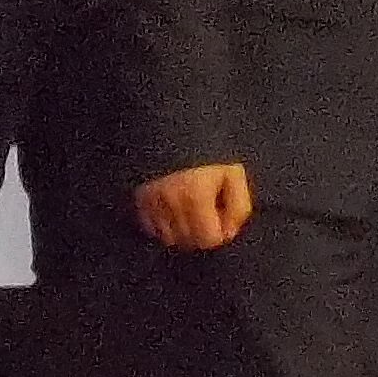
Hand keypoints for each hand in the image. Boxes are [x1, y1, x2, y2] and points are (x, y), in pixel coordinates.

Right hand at [136, 162, 253, 251]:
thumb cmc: (210, 156)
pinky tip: (175, 212)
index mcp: (196, 194)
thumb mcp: (234, 176)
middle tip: (206, 213)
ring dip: (182, 232)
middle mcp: (171, 200)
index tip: (221, 221)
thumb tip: (229, 233)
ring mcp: (152, 201)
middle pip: (189, 241)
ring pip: (170, 239)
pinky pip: (152, 230)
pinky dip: (164, 227)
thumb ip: (238, 207)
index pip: (208, 239)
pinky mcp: (139, 200)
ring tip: (191, 212)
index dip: (219, 234)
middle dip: (201, 232)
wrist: (177, 134)